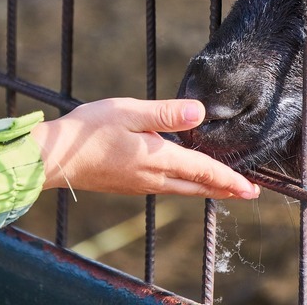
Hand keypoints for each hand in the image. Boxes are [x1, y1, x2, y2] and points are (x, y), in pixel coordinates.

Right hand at [30, 98, 259, 198]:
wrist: (54, 159)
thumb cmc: (88, 132)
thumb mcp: (128, 112)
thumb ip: (165, 114)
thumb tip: (199, 114)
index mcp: (157, 159)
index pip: (203, 171)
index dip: (229, 179)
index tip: (251, 189)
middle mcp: (153, 178)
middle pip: (197, 186)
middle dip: (225, 189)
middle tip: (248, 193)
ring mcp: (140, 184)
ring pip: (183, 190)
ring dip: (207, 189)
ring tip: (224, 188)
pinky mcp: (128, 185)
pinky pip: (167, 188)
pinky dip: (186, 186)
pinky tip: (185, 181)